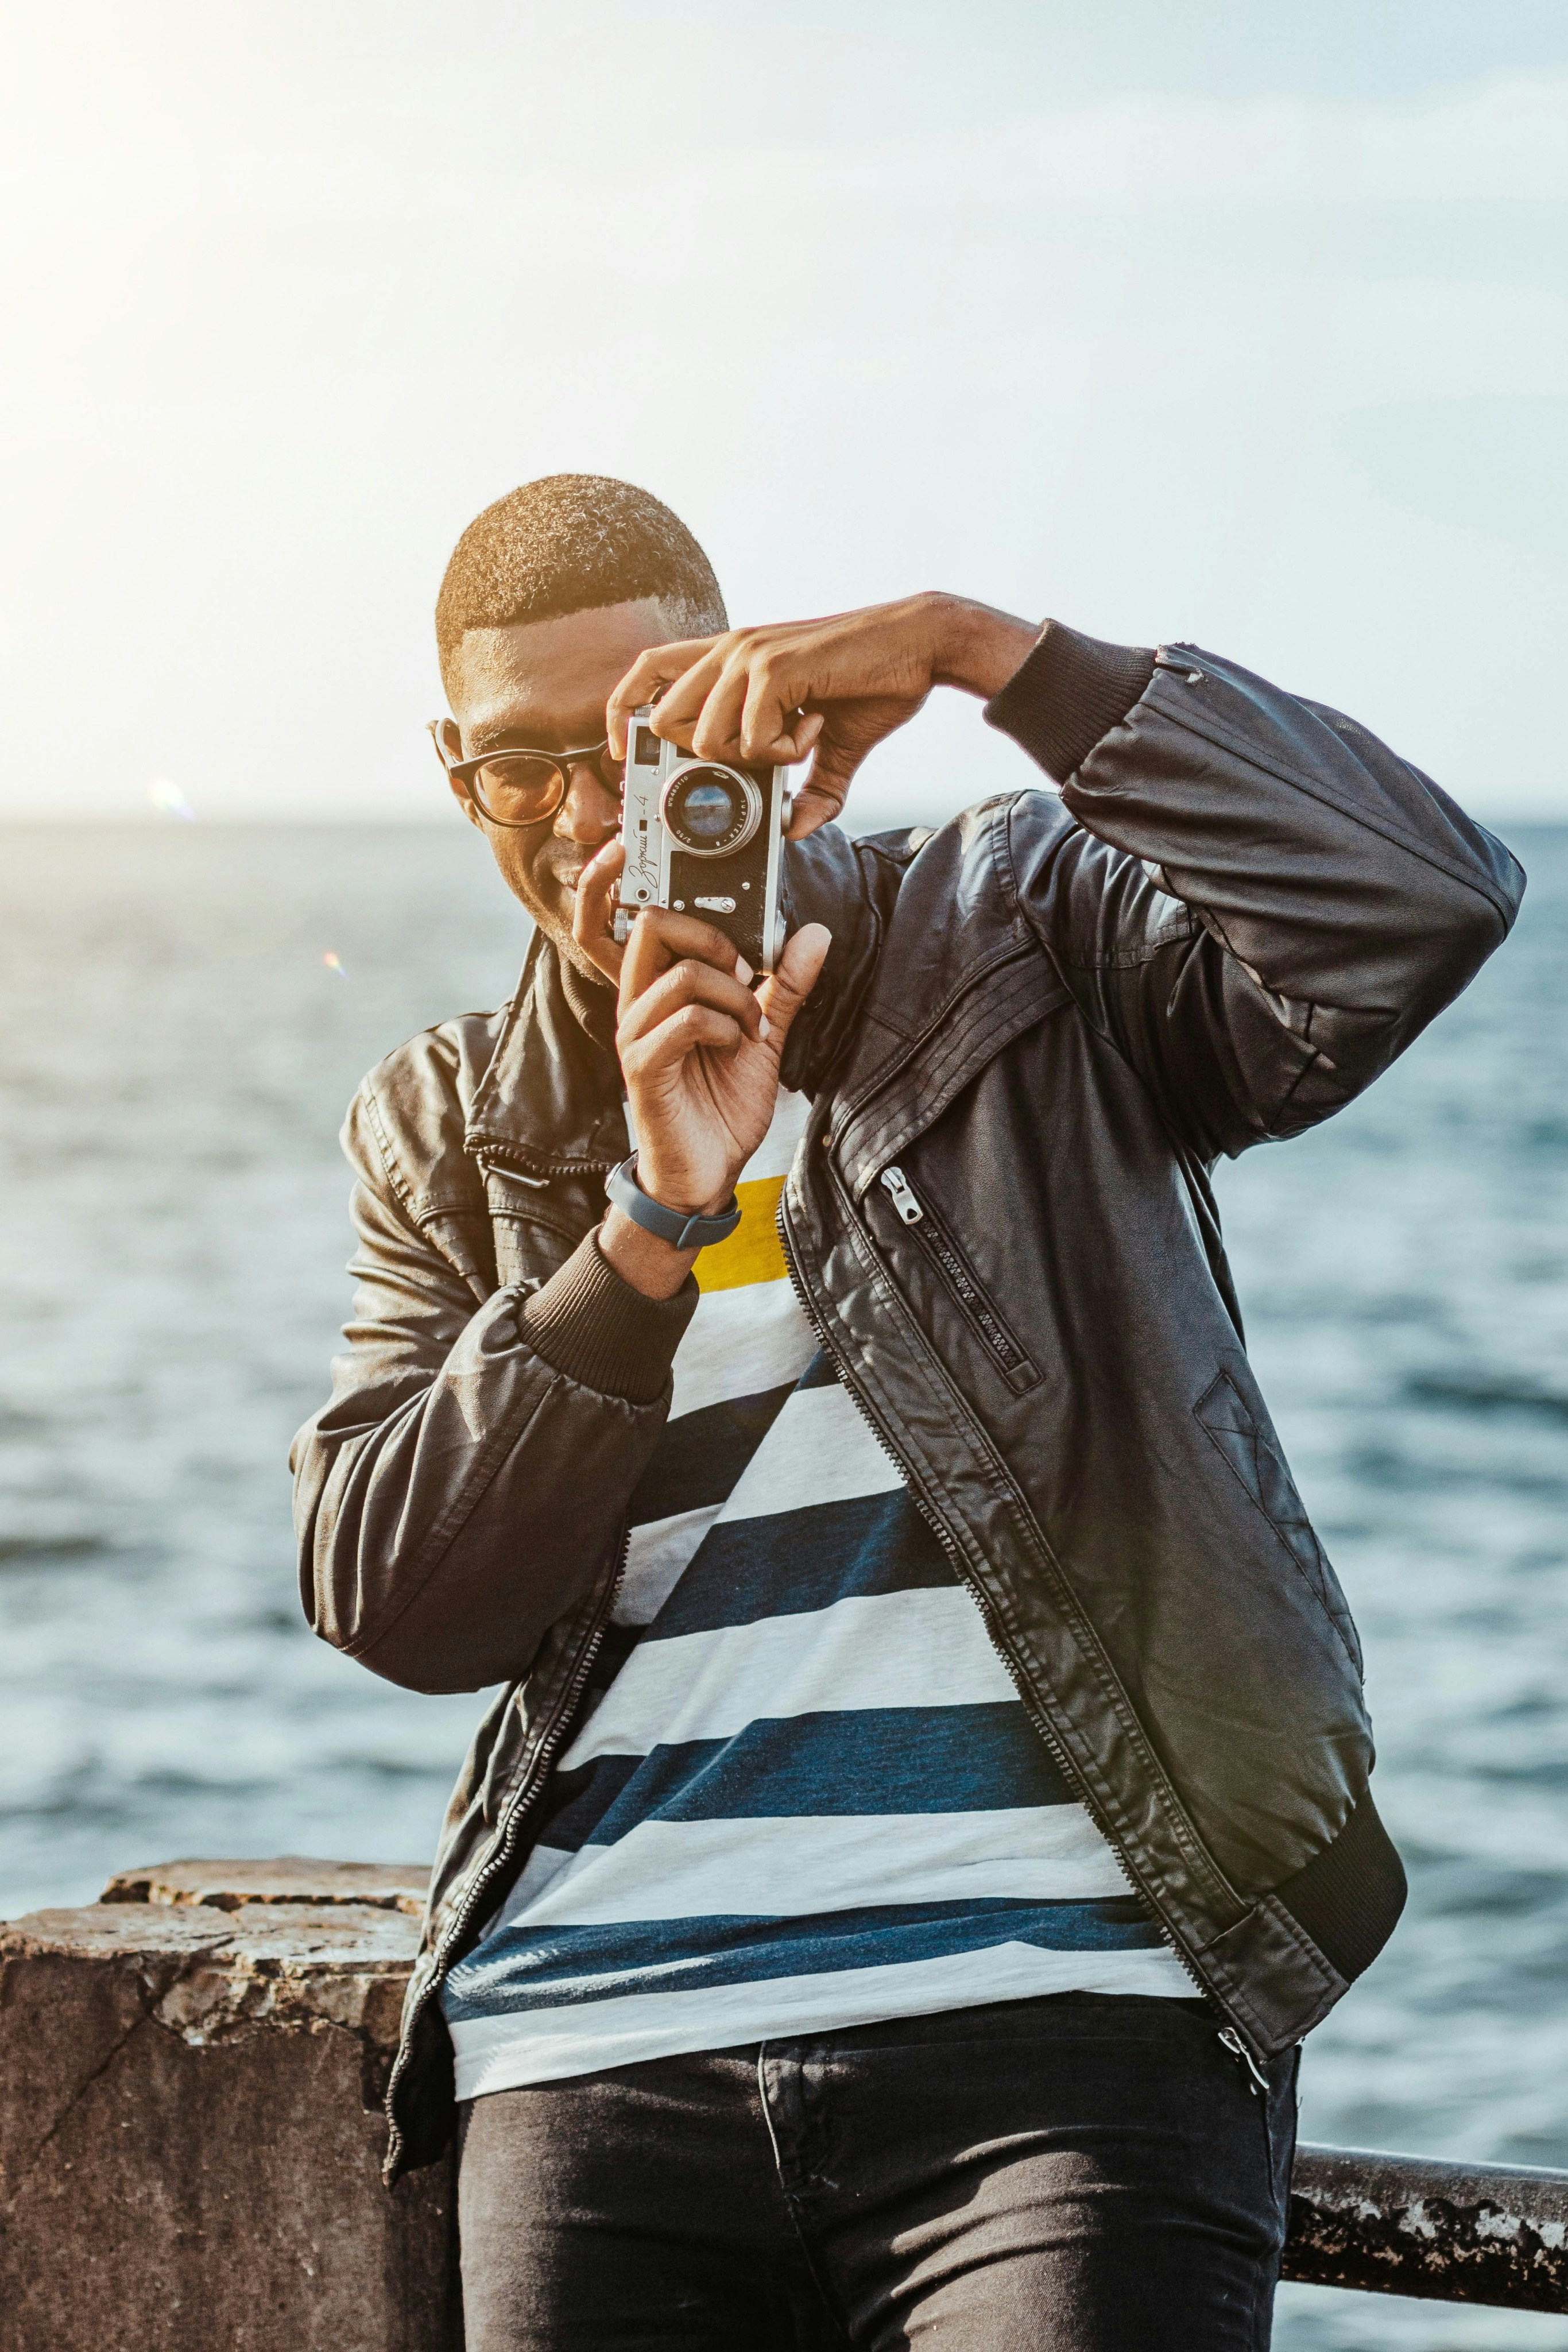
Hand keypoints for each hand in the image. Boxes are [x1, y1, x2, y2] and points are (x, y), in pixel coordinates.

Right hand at [600, 909, 831, 1298]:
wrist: (706, 1175)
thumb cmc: (722, 1108)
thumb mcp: (763, 1036)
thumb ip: (783, 987)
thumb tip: (813, 935)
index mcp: (659, 990)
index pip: (658, 918)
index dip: (704, 915)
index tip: (750, 954)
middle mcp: (638, 1004)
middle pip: (653, 924)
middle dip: (715, 940)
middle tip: (748, 978)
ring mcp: (636, 1034)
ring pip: (682, 974)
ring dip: (734, 997)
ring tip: (751, 1029)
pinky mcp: (642, 1067)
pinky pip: (686, 1020)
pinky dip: (724, 1027)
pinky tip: (737, 1049)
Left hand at [606, 591, 1038, 837]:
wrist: (921, 642)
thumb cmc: (875, 683)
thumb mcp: (832, 744)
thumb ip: (809, 785)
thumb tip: (798, 828)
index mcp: (731, 656)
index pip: (648, 672)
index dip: (623, 713)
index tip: (624, 752)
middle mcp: (730, 648)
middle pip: (666, 720)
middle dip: (705, 760)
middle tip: (760, 758)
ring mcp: (748, 655)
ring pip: (705, 738)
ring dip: (753, 758)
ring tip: (798, 738)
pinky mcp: (774, 669)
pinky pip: (749, 738)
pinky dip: (782, 751)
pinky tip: (813, 729)